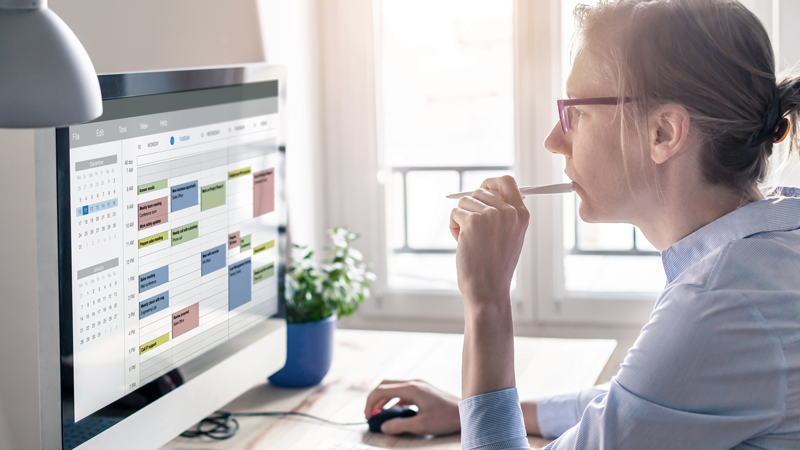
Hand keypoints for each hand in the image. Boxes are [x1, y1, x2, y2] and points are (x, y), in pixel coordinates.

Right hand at [364, 380, 460, 434]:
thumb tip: (383, 426)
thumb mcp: (421, 425)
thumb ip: (399, 425)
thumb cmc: (446, 418)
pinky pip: (403, 392)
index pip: (382, 390)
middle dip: (374, 399)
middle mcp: (414, 383)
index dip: (370, 403)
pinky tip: (395, 412)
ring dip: (384, 400)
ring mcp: (419, 385)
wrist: (467, 412)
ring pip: (394, 388)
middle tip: (369, 414)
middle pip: (385, 385)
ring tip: (379, 414)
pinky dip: (394, 401)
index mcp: (411, 388)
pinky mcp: (423, 390)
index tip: (367, 416)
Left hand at [449, 175, 528, 308]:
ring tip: (469, 240)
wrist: (488, 289)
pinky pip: (455, 213)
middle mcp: (508, 211)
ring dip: (461, 219)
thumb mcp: (510, 236)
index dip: (491, 183)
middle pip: (480, 191)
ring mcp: (491, 215)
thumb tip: (489, 191)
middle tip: (473, 231)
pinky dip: (453, 227)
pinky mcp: (473, 221)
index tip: (482, 189)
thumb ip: (505, 213)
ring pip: (464, 202)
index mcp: (521, 214)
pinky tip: (462, 243)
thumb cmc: (495, 266)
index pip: (507, 181)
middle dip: (471, 208)